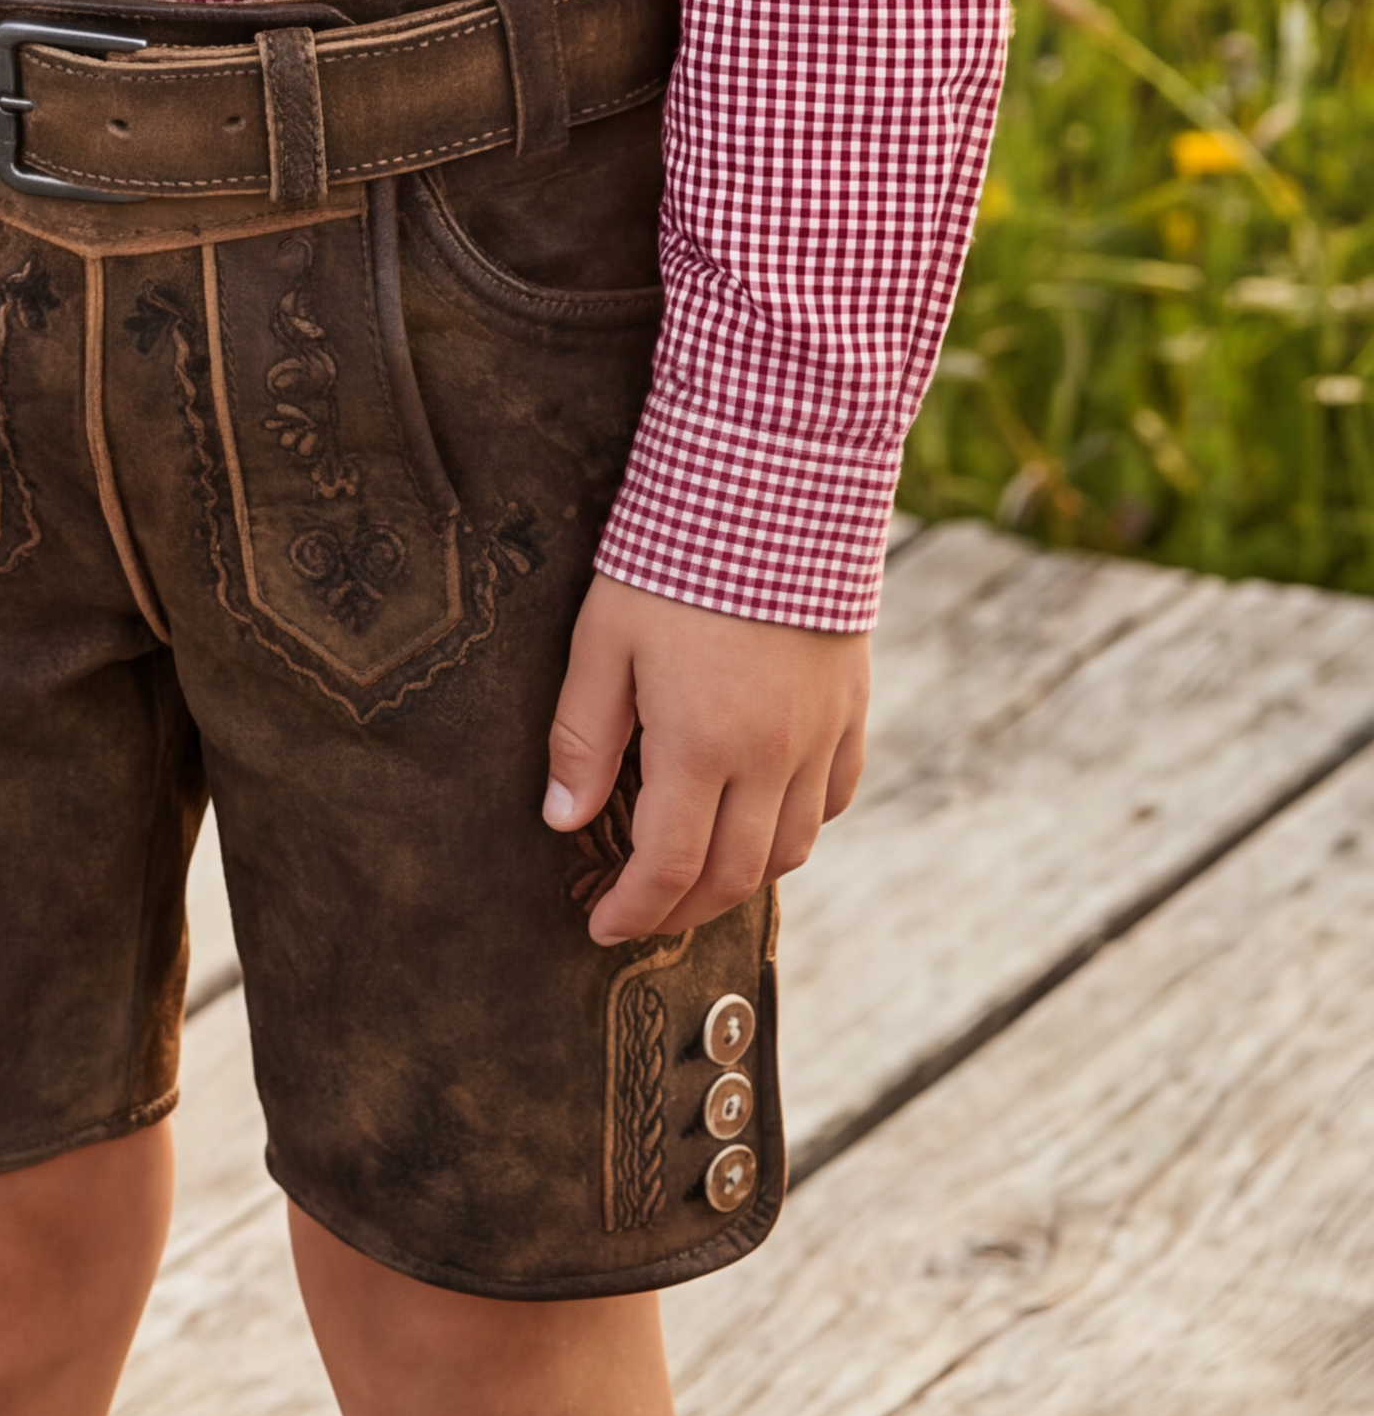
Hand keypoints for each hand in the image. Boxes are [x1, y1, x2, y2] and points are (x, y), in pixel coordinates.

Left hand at [543, 573, 869, 944]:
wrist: (773, 488)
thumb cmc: (671, 559)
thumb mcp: (602, 640)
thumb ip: (583, 737)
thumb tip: (564, 819)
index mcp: (703, 747)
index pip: (669, 866)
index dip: (634, 909)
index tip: (602, 927)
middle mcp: (772, 758)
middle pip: (734, 874)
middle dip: (683, 908)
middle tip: (642, 913)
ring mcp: (820, 736)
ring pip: (791, 847)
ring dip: (741, 877)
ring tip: (696, 877)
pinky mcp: (851, 708)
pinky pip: (833, 798)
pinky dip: (799, 828)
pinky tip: (766, 821)